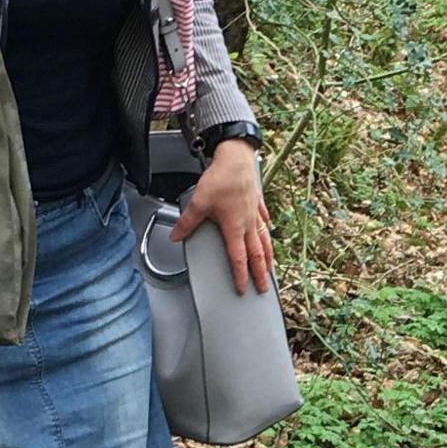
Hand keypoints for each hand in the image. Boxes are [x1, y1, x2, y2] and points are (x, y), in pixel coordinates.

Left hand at [173, 138, 271, 292]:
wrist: (236, 157)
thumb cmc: (221, 178)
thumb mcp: (199, 202)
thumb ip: (187, 222)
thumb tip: (176, 236)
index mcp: (234, 227)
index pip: (238, 259)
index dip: (240, 276)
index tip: (243, 289)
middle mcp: (247, 223)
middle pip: (257, 254)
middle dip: (260, 274)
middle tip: (263, 288)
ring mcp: (255, 213)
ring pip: (264, 240)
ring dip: (267, 257)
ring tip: (270, 268)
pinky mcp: (257, 202)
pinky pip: (264, 220)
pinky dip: (266, 229)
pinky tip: (267, 231)